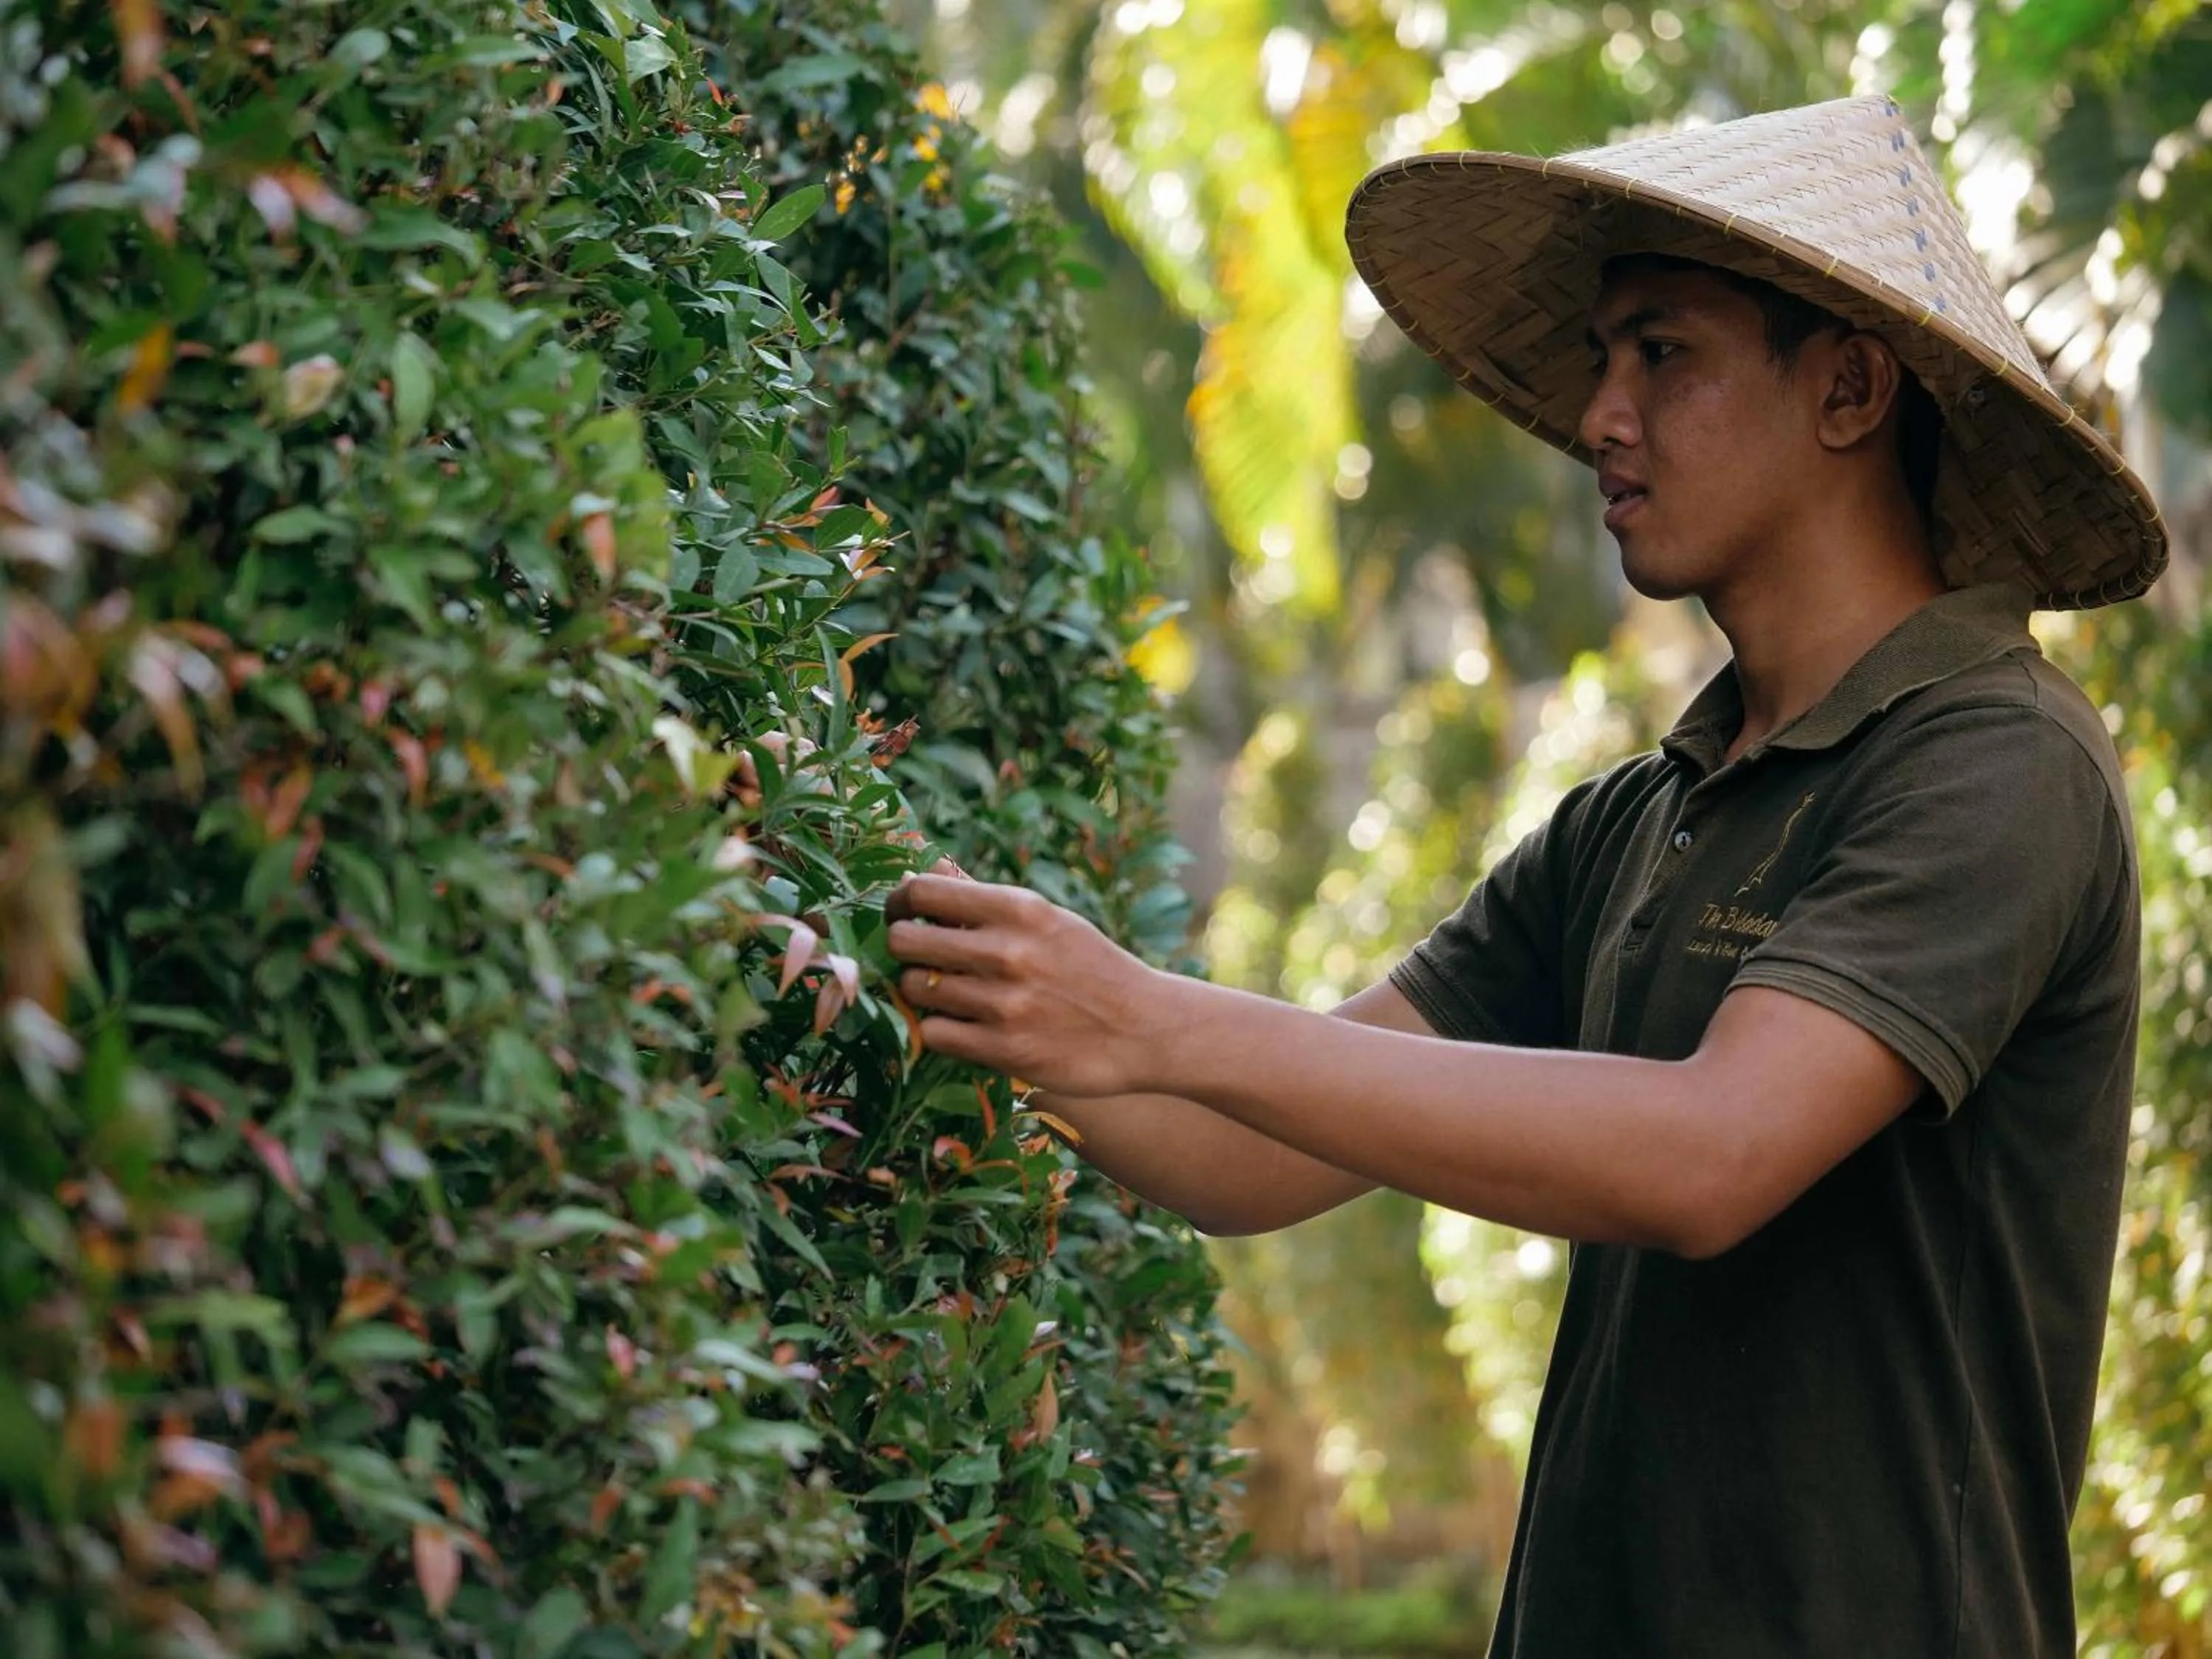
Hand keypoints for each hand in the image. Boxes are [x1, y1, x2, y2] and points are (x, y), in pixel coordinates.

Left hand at [883, 874, 1173, 1097]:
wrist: (1146, 1029)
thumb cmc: (1091, 968)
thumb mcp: (1047, 919)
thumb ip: (984, 899)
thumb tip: (922, 870)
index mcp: (1019, 909)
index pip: (923, 891)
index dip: (900, 903)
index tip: (904, 914)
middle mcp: (1007, 952)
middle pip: (904, 942)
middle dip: (903, 949)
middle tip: (921, 958)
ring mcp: (1004, 1004)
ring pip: (915, 989)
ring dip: (923, 992)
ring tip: (948, 994)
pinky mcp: (1004, 1051)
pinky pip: (934, 1034)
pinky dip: (941, 1029)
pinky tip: (963, 1025)